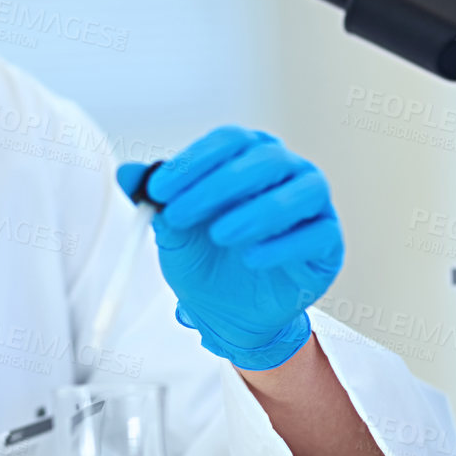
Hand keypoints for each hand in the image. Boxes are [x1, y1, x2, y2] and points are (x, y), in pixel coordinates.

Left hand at [117, 127, 342, 371]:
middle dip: (217, 186)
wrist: (231, 313)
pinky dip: (283, 246)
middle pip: (263, 160)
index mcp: (248, 154)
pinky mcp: (328, 241)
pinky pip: (316, 235)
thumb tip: (127, 173)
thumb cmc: (206, 259)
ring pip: (299, 192)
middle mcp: (286, 169)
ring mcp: (313, 203)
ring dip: (256, 212)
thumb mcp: (174, 232)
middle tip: (179, 214)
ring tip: (221, 236)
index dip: (192, 163)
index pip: (226, 142)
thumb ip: (156, 202)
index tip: (158, 190)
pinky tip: (252, 259)